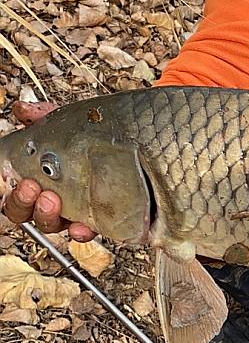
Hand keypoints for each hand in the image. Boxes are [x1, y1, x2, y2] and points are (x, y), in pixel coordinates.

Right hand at [2, 101, 94, 240]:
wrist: (142, 145)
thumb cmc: (100, 138)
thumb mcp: (71, 124)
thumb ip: (45, 118)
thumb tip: (21, 109)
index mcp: (41, 177)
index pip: (16, 192)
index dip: (12, 192)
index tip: (18, 179)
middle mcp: (55, 197)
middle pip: (26, 212)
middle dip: (23, 203)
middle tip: (31, 187)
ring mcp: (78, 211)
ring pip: (52, 225)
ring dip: (47, 216)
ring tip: (52, 200)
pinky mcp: (102, 221)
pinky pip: (87, 233)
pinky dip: (81, 231)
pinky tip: (82, 225)